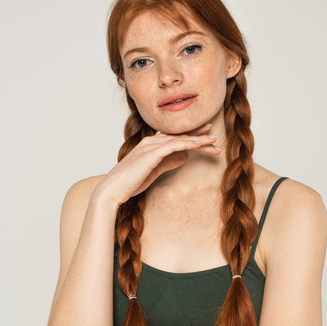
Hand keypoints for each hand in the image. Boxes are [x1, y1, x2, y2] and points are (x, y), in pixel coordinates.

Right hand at [93, 121, 220, 205]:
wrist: (112, 190)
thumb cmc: (130, 183)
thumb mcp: (155, 172)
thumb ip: (169, 162)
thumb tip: (185, 156)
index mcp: (150, 145)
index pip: (175, 138)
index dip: (191, 136)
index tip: (206, 136)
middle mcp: (150, 142)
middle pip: (179, 136)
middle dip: (198, 136)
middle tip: (214, 136)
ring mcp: (150, 146)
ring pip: (179, 139)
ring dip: (197, 140)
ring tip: (213, 142)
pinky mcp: (151, 154)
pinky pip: (173, 145)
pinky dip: (187, 143)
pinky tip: (199, 144)